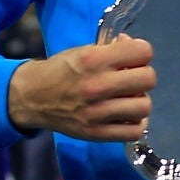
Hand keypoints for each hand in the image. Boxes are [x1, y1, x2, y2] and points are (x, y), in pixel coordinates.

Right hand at [7, 34, 154, 141]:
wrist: (31, 97)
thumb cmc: (62, 70)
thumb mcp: (84, 51)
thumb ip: (112, 48)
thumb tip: (134, 46)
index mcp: (94, 60)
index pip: (143, 51)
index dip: (142, 53)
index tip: (133, 58)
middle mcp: (97, 86)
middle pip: (148, 79)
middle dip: (143, 76)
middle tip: (132, 79)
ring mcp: (96, 112)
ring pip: (144, 106)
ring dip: (140, 101)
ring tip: (128, 99)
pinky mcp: (95, 133)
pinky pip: (134, 132)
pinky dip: (135, 124)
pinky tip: (127, 116)